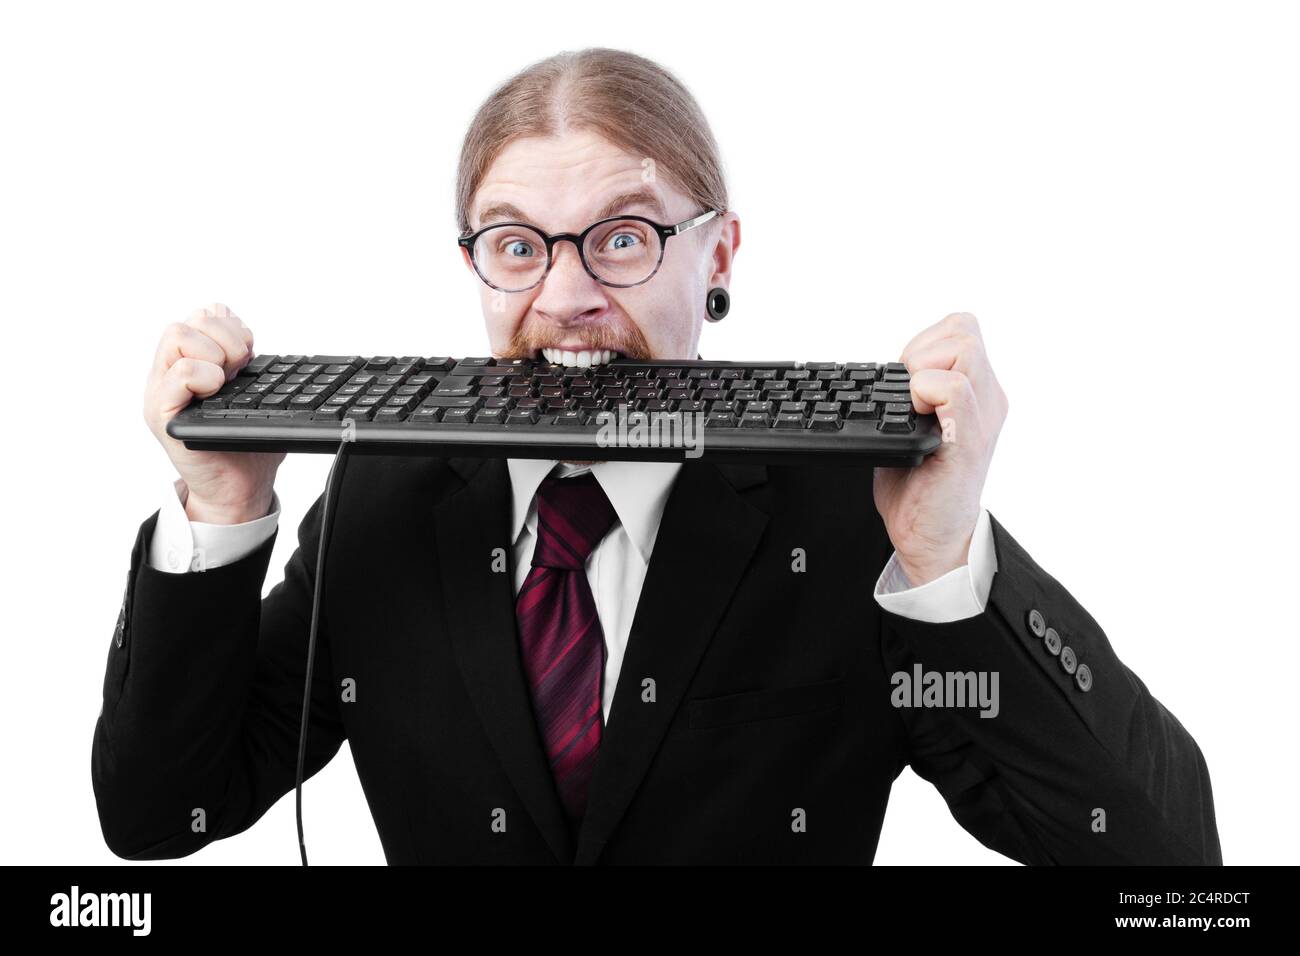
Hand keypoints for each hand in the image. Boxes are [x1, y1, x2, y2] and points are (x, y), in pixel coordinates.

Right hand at [144, 303, 284, 523]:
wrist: (238, 490)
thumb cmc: (245, 446)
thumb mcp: (251, 395)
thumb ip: (241, 360)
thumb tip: (240, 327)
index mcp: (190, 364)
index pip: (202, 315)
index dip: (230, 325)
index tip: (248, 352)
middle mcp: (170, 374)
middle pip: (189, 321)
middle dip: (227, 337)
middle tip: (240, 368)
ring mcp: (162, 392)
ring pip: (177, 335)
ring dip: (214, 353)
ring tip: (227, 381)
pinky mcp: (163, 414)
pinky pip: (178, 372)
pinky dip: (203, 375)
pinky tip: (216, 391)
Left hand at [873, 312, 1008, 585]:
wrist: (929, 538)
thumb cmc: (918, 485)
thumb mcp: (912, 424)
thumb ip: (912, 391)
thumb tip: (891, 371)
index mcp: (977, 393)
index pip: (961, 329)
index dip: (926, 343)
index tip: (906, 379)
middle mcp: (987, 400)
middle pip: (964, 330)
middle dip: (922, 350)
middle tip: (906, 392)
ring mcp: (982, 418)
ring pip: (964, 349)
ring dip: (924, 370)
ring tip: (912, 406)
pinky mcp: (968, 441)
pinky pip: (957, 390)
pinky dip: (927, 393)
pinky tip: (915, 419)